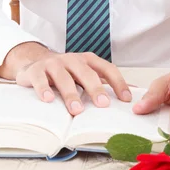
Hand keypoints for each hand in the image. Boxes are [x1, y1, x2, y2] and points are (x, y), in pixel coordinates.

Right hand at [15, 51, 131, 115]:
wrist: (35, 62)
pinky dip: (43, 88)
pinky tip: (47, 100)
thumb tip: (134, 92)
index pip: (107, 69)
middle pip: (86, 73)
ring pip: (63, 77)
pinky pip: (40, 79)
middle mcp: (72, 59)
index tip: (126, 99)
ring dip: (71, 94)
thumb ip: (106, 82)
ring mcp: (53, 63)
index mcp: (88, 60)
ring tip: (77, 110)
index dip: (118, 82)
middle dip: (95, 88)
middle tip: (103, 104)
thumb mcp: (86, 74)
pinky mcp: (36, 70)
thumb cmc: (66, 72)